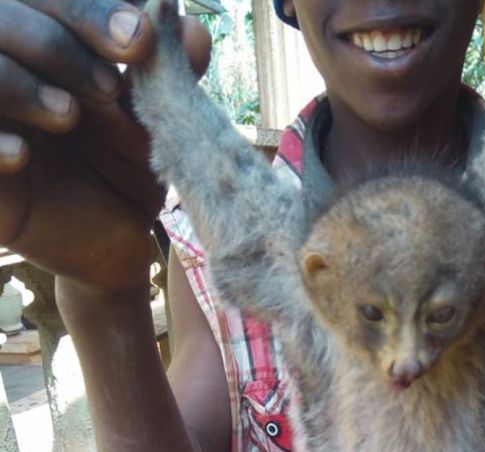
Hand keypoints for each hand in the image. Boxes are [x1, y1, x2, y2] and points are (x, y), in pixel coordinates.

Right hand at [0, 0, 210, 290]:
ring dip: (16, 80)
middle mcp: (13, 70)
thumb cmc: (133, 171)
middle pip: (7, 15)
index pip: (55, 1)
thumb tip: (192, 27)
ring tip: (67, 114)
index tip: (139, 38)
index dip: (90, 10)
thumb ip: (172, 75)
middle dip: (59, 41)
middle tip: (108, 86)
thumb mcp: (158, 124)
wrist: (115, 242)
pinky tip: (21, 156)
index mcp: (55, 49)